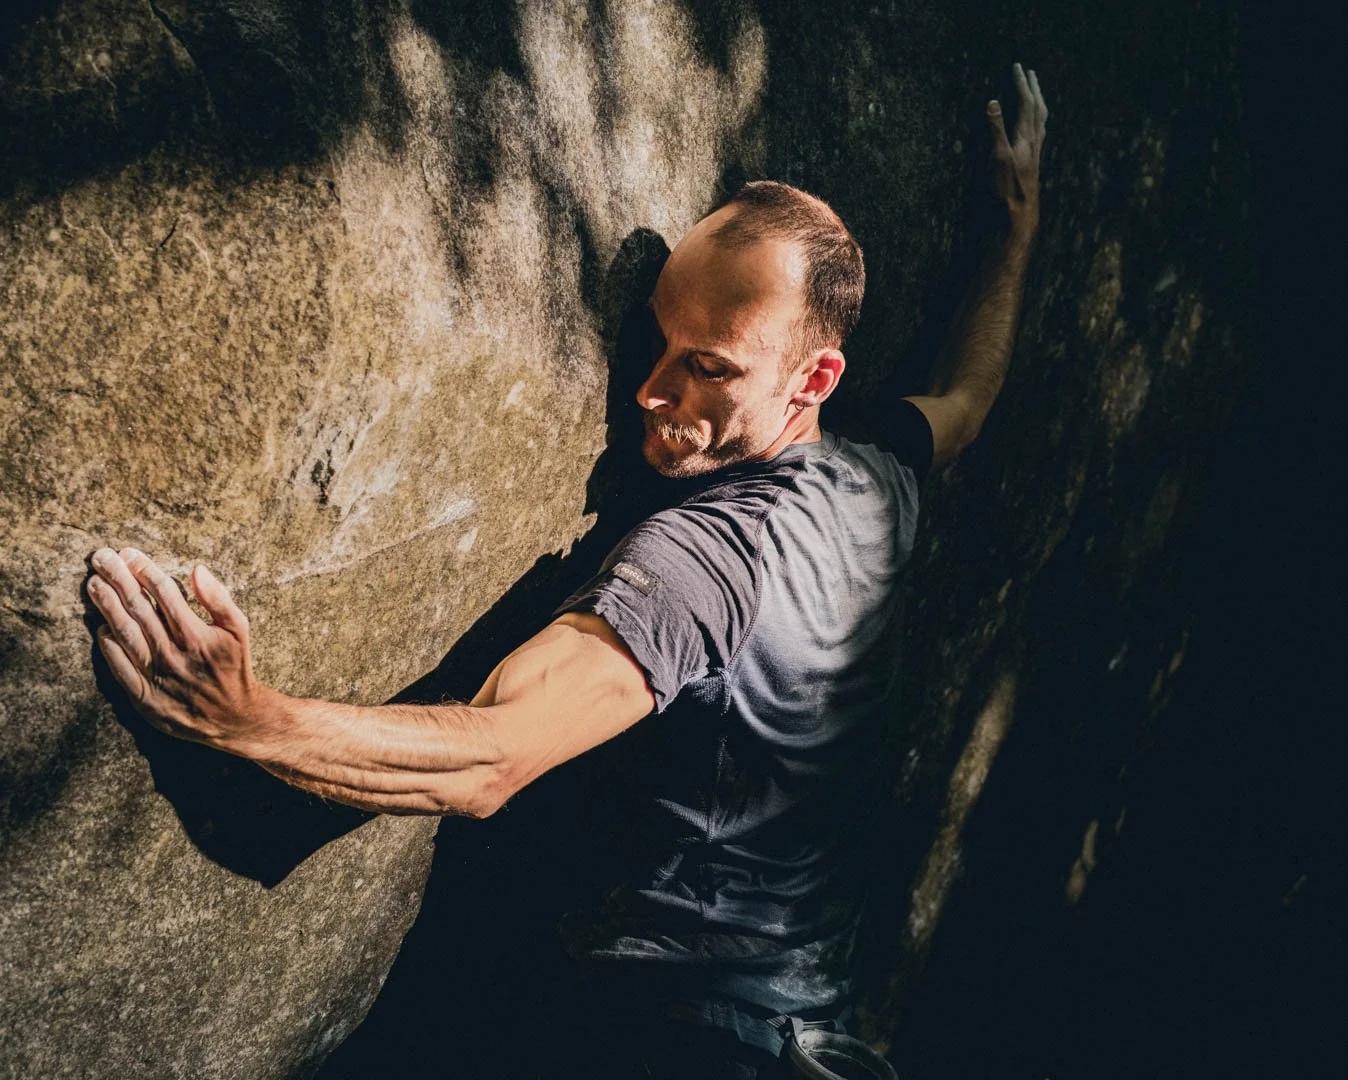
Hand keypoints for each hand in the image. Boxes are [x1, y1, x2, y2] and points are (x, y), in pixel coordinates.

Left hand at [86, 548, 272, 753]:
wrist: (232, 717)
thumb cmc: (234, 666)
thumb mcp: (238, 629)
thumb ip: (219, 598)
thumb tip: (197, 569)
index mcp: (197, 634)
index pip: (164, 593)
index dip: (145, 570)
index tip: (130, 553)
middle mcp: (174, 653)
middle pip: (139, 609)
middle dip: (118, 579)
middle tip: (102, 558)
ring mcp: (157, 675)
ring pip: (125, 634)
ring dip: (107, 606)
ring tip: (93, 584)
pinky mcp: (144, 697)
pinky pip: (120, 667)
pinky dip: (108, 646)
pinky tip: (100, 627)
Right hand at [987, 62, 1047, 239]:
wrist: (1020, 214)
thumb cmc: (1007, 188)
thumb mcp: (998, 157)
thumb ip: (995, 129)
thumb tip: (993, 102)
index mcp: (1026, 136)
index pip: (1026, 102)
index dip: (1021, 84)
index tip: (1016, 67)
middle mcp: (1034, 141)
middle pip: (1039, 108)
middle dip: (1033, 88)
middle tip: (1030, 73)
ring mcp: (1035, 152)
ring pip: (1042, 120)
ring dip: (1038, 102)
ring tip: (1035, 93)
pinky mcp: (1032, 163)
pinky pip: (1040, 133)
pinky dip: (1038, 121)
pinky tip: (1035, 127)